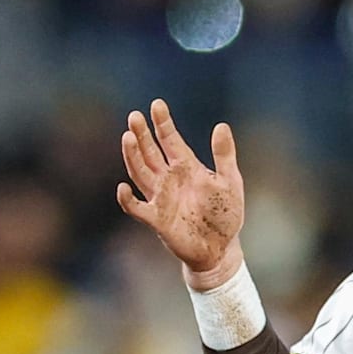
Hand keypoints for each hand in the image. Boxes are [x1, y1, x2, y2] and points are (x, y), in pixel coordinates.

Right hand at [117, 99, 244, 289]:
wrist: (220, 248)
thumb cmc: (225, 214)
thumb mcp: (230, 182)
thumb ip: (224, 155)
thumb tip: (221, 125)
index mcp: (187, 167)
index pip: (170, 140)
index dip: (163, 123)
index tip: (156, 105)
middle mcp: (169, 179)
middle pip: (150, 152)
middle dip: (141, 134)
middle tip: (134, 116)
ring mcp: (161, 198)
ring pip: (140, 173)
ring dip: (132, 156)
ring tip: (127, 137)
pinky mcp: (157, 219)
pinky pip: (137, 208)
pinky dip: (128, 199)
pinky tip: (123, 187)